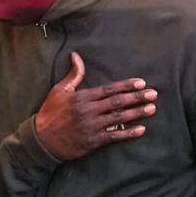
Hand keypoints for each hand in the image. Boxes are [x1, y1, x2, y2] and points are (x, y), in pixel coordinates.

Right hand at [34, 52, 156, 160]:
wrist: (42, 140)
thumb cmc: (50, 113)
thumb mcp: (59, 90)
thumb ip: (73, 75)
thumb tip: (77, 56)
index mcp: (83, 97)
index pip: (109, 89)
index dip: (126, 86)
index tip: (141, 83)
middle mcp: (89, 111)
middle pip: (118, 102)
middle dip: (137, 97)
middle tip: (153, 94)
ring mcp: (92, 126)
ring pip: (119, 118)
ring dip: (137, 113)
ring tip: (152, 109)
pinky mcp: (93, 141)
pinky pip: (114, 136)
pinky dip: (128, 133)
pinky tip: (141, 130)